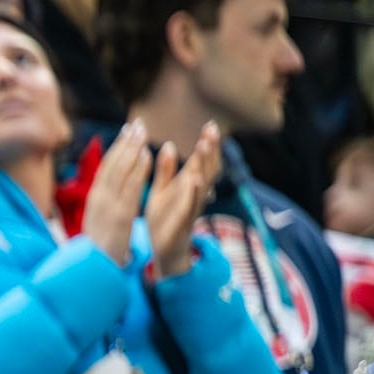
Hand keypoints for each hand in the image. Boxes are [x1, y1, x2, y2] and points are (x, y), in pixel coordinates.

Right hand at [81, 119, 151, 266]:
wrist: (92, 270)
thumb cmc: (98, 250)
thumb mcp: (98, 224)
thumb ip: (103, 207)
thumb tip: (107, 195)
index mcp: (94, 199)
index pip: (106, 168)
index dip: (117, 149)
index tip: (126, 133)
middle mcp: (98, 198)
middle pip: (111, 164)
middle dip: (124, 142)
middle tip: (135, 122)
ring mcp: (107, 205)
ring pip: (120, 170)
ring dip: (131, 148)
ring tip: (141, 130)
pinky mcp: (119, 214)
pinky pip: (130, 187)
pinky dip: (137, 169)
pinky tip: (146, 154)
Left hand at [144, 122, 221, 276]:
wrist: (164, 249)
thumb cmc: (164, 218)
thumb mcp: (161, 190)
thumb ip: (166, 169)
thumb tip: (169, 144)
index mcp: (187, 185)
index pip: (201, 160)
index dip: (207, 144)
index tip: (210, 124)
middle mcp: (194, 193)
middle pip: (207, 167)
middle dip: (210, 149)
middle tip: (213, 129)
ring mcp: (191, 206)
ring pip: (203, 183)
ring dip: (204, 164)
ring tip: (204, 146)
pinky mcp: (183, 220)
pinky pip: (190, 204)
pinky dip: (194, 191)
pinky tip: (194, 178)